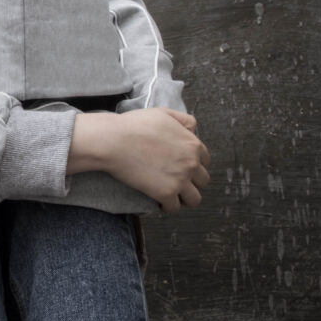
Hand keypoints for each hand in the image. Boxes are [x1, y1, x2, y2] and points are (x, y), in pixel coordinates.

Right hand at [69, 107, 210, 212]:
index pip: (205, 160)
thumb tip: (193, 129)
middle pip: (202, 181)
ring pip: (194, 199)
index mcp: (192, 144)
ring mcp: (180, 180)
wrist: (114, 141)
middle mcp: (191, 163)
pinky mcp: (165, 193)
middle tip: (176, 181)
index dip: (194, 164)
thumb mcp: (163, 113)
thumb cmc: (134, 125)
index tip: (182, 167)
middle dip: (191, 182)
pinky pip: (174, 207)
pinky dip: (167, 207)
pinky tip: (159, 202)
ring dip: (184, 198)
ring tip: (172, 195)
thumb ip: (184, 120)